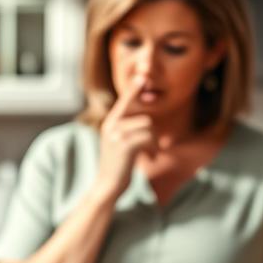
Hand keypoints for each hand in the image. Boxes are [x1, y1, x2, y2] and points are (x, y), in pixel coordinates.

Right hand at [93, 77, 155, 201]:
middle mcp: (111, 125)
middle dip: (151, 129)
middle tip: (151, 142)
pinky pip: (148, 137)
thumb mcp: (120, 144)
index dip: (133, 89)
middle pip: (142, 115)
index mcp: (110, 122)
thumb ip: (128, 130)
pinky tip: (150, 157)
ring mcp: (116, 134)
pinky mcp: (124, 145)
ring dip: (154, 141)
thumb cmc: (118, 166)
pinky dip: (153, 148)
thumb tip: (146, 120)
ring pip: (148, 126)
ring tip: (150, 153)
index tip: (142, 76)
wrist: (107, 186)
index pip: (124, 101)